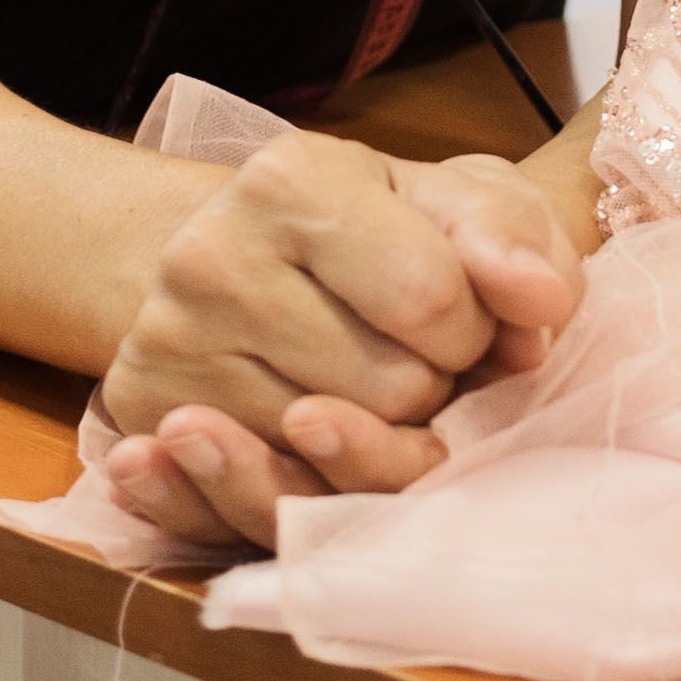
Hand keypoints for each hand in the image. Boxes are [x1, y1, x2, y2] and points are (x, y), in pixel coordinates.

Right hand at [91, 137, 583, 552]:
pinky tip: (310, 443)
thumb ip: (513, 238)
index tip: (456, 315)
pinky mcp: (141, 414)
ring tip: (360, 388)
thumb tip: (540, 303)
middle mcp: (207, 253)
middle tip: (404, 355)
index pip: (433, 300)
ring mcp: (163, 340)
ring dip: (374, 443)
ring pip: (330, 458)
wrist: (245, 259)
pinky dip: (310, 487)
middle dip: (428, 390)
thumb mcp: (454, 205)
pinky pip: (261, 502)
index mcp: (291, 178)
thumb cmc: (375, 233)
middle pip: (388, 390)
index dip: (474, 330)